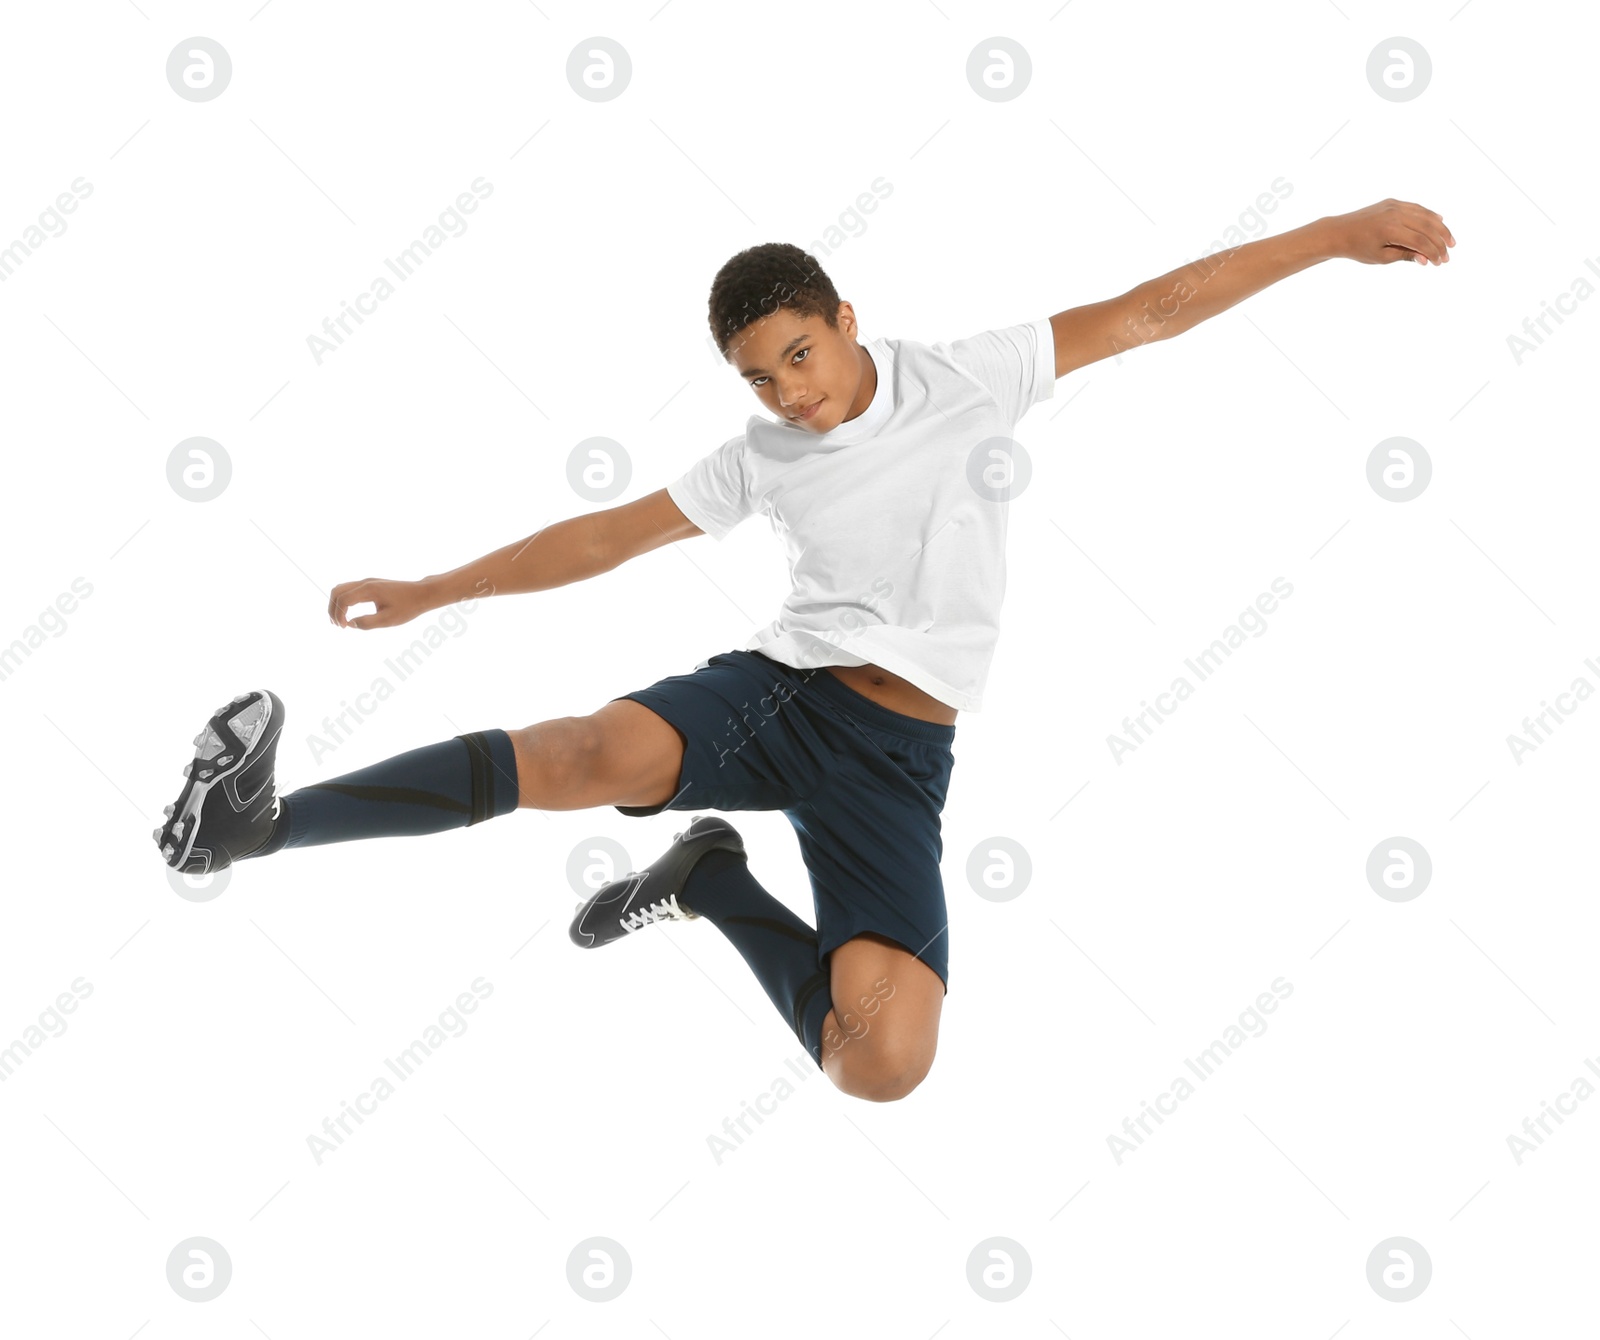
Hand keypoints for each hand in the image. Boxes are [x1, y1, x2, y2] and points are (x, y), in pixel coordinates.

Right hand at [327, 577, 431, 628]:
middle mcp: (365, 582)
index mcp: (369, 589)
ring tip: (339, 621)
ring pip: (341, 589)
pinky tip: (347, 614)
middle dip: (333, 609)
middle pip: (337, 591)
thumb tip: (351, 624)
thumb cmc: (408, 607)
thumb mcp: (389, 620)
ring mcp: (367, 582)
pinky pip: (349, 589)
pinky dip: (343, 601)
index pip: (343, 599)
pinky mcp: (370, 584)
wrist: (422, 594)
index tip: (344, 628)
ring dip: (336, 604)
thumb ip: (368, 623)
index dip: (339, 615)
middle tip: (337, 625)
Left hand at [1323, 198, 1454, 264]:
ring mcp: (1394, 206)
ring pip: (1425, 215)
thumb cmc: (1358, 249)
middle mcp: (1394, 214)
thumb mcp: (1381, 257)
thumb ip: (1405, 256)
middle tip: (1448, 255)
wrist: (1338, 232)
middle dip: (1440, 242)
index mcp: (1390, 230)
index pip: (1420, 241)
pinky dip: (1428, 215)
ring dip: (1440, 227)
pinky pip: (1416, 208)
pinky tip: (1439, 222)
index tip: (1440, 262)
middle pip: (1427, 227)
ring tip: (1449, 241)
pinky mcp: (1392, 202)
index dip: (1433, 252)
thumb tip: (1426, 259)